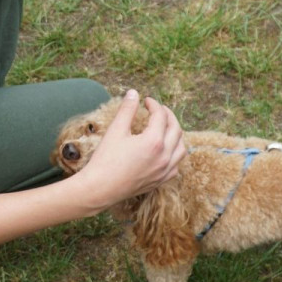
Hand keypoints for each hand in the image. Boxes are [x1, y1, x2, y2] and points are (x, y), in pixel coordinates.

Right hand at [74, 90, 186, 209]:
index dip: (154, 105)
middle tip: (158, 109)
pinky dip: (174, 154)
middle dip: (168, 116)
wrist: (100, 188)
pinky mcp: (160, 181)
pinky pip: (176, 165)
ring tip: (165, 127)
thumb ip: (127, 110)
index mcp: (154, 141)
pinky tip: (165, 150)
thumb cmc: (105, 159)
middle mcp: (164, 156)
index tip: (146, 100)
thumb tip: (134, 93)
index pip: (161, 116)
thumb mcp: (115, 130)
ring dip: (176, 135)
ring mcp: (164, 170)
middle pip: (176, 129)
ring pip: (181, 148)